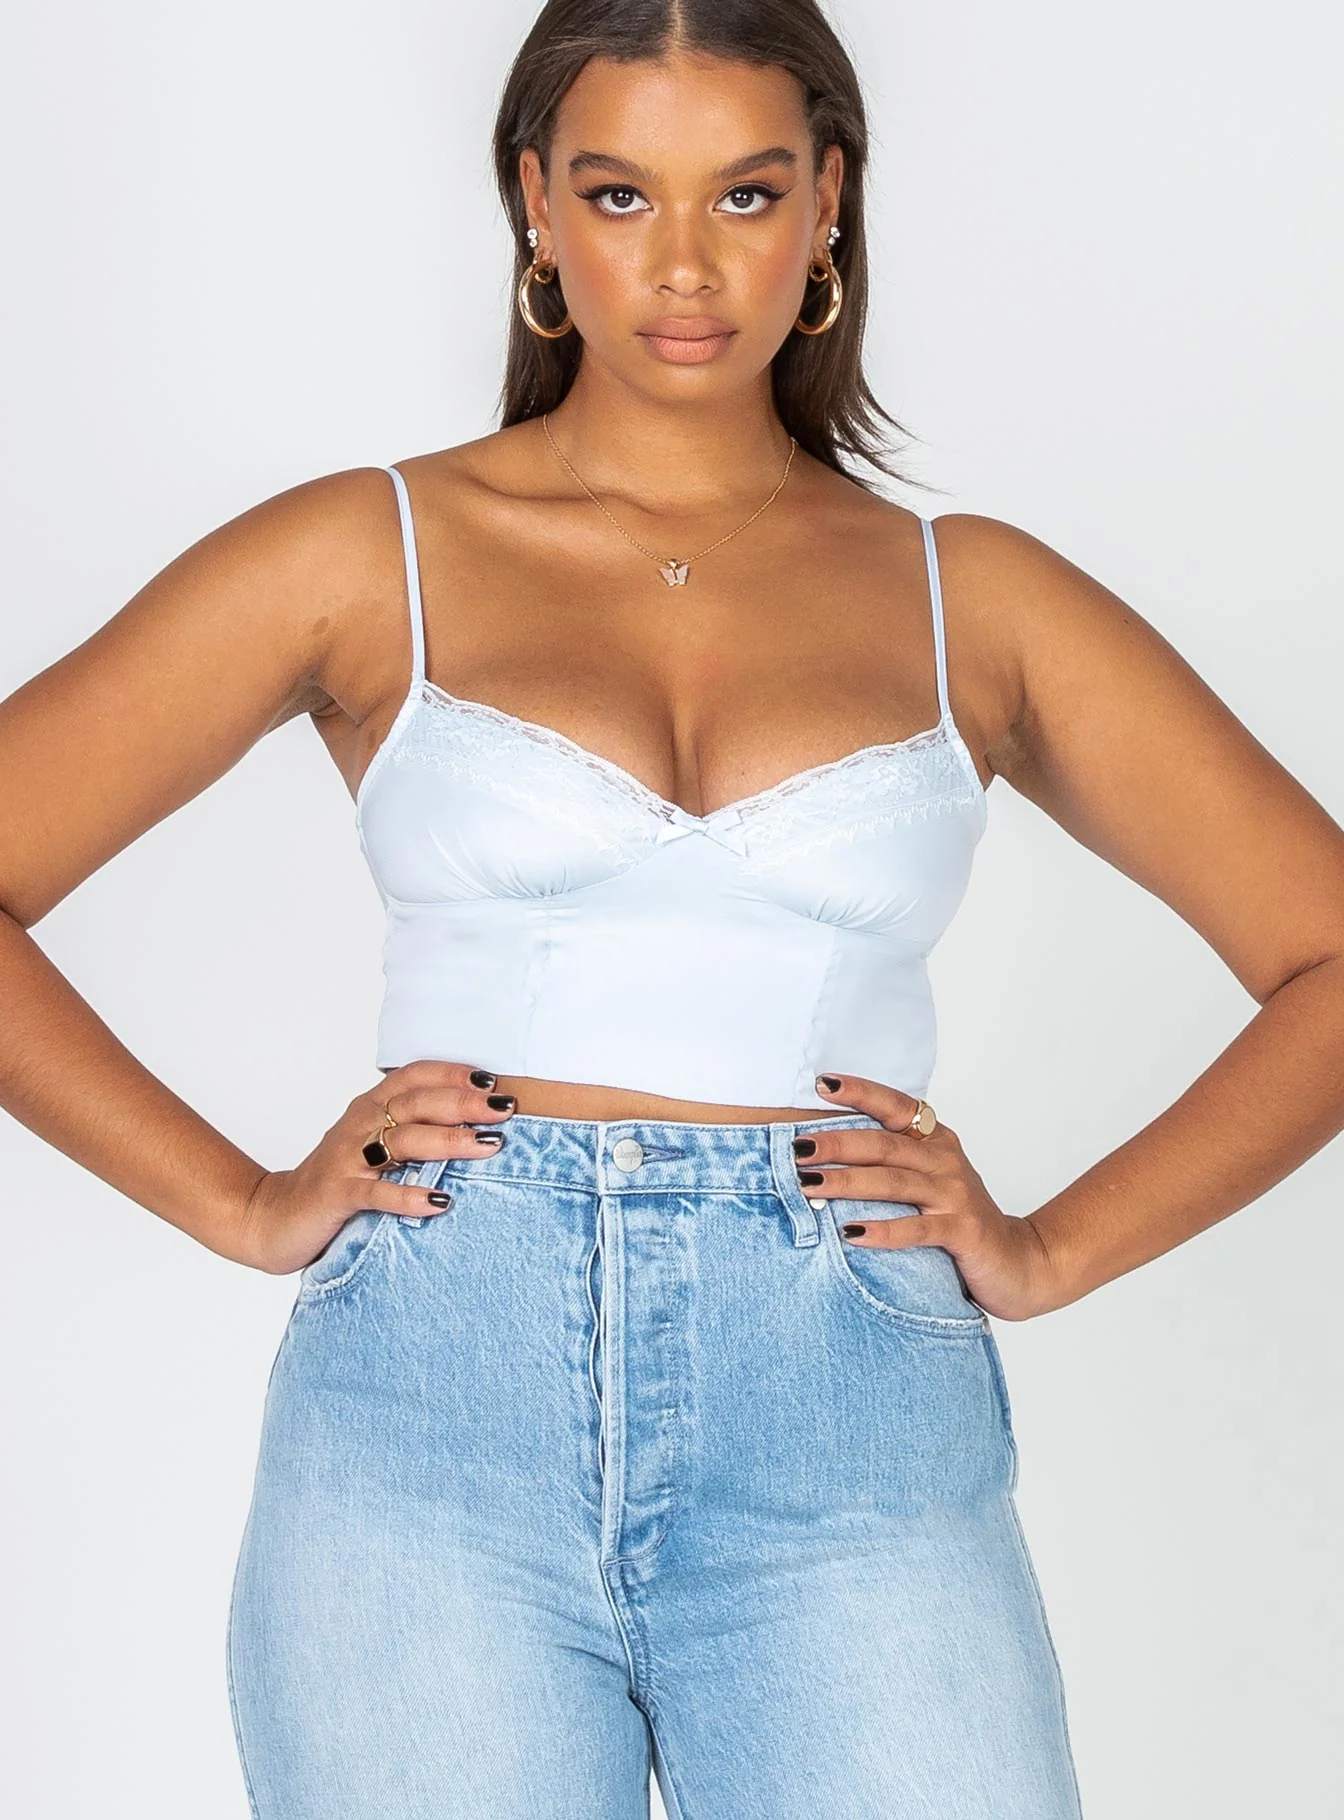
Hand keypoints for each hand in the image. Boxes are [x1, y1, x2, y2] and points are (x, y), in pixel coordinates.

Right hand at [231, 1060, 515, 1274]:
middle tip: (504, 1110)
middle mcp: (359, 1124)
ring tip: (487, 1146)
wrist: (274, 1217)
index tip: (493, 1080)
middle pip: (416, 1103)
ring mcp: (347, 1158)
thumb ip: (412, 1132)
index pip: (414, 1076)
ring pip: (402, 1141)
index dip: (452, 1074)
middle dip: (463, 1104)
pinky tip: (439, 1200)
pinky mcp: (337, 1194)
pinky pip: (376, 1192)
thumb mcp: (374, 1147)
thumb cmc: (337, 1181)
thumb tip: (477, 1126)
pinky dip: (409, 1195)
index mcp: (369, 1107)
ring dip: (448, 1141)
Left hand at [798, 1072, 1060, 1320]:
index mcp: (936, 1141)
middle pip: (884, 1145)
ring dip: (847, 1183)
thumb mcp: (928, 1181)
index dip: (860, 1092)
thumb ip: (890, 1162)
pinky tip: (851, 1234)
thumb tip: (821, 1151)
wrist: (1018, 1262)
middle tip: (796, 1148)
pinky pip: (917, 1229)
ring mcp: (955, 1195)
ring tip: (808, 1184)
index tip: (821, 1083)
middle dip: (837, 1144)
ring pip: (894, 1182)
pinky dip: (883, 1231)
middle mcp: (946, 1161)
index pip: (895, 1106)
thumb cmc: (958, 1218)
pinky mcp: (962, 1232)